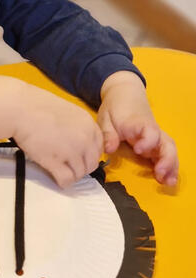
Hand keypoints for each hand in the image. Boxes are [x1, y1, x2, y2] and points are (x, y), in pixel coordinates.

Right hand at [12, 83, 103, 187]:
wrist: (21, 109)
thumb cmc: (37, 106)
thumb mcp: (68, 111)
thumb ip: (78, 126)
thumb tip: (78, 140)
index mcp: (88, 124)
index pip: (99, 148)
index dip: (88, 155)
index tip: (80, 157)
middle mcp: (84, 139)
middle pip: (91, 163)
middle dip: (80, 167)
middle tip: (69, 166)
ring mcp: (72, 151)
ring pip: (79, 174)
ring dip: (70, 174)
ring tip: (60, 170)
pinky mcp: (56, 161)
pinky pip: (66, 179)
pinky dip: (62, 181)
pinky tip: (56, 177)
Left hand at [98, 71, 178, 185]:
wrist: (124, 94)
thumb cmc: (115, 107)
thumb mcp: (106, 118)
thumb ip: (108, 134)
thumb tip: (109, 149)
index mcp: (139, 123)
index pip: (150, 132)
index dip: (147, 141)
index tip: (138, 150)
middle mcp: (152, 130)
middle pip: (166, 143)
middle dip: (167, 160)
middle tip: (159, 173)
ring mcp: (156, 137)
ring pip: (170, 150)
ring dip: (171, 166)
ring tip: (168, 182)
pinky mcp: (156, 142)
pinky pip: (167, 154)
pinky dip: (169, 166)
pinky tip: (168, 180)